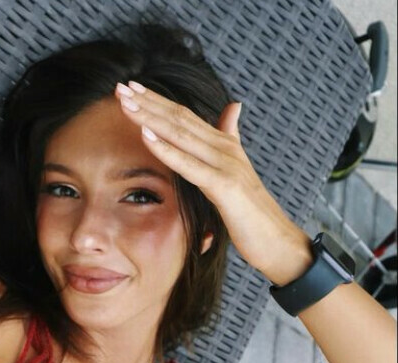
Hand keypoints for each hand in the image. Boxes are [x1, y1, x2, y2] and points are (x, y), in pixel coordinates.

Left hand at [114, 81, 312, 284]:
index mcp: (224, 144)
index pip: (184, 116)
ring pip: (181, 135)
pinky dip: (166, 149)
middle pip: (179, 118)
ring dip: (150, 118)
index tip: (130, 88)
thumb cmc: (252, 212)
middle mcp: (224, 148)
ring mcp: (225, 164)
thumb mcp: (236, 172)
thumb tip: (234, 106)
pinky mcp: (224, 186)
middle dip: (148, 102)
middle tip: (120, 87)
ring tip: (126, 103)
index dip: (157, 101)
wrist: (276, 239)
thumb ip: (231, 137)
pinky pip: (189, 165)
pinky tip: (146, 136)